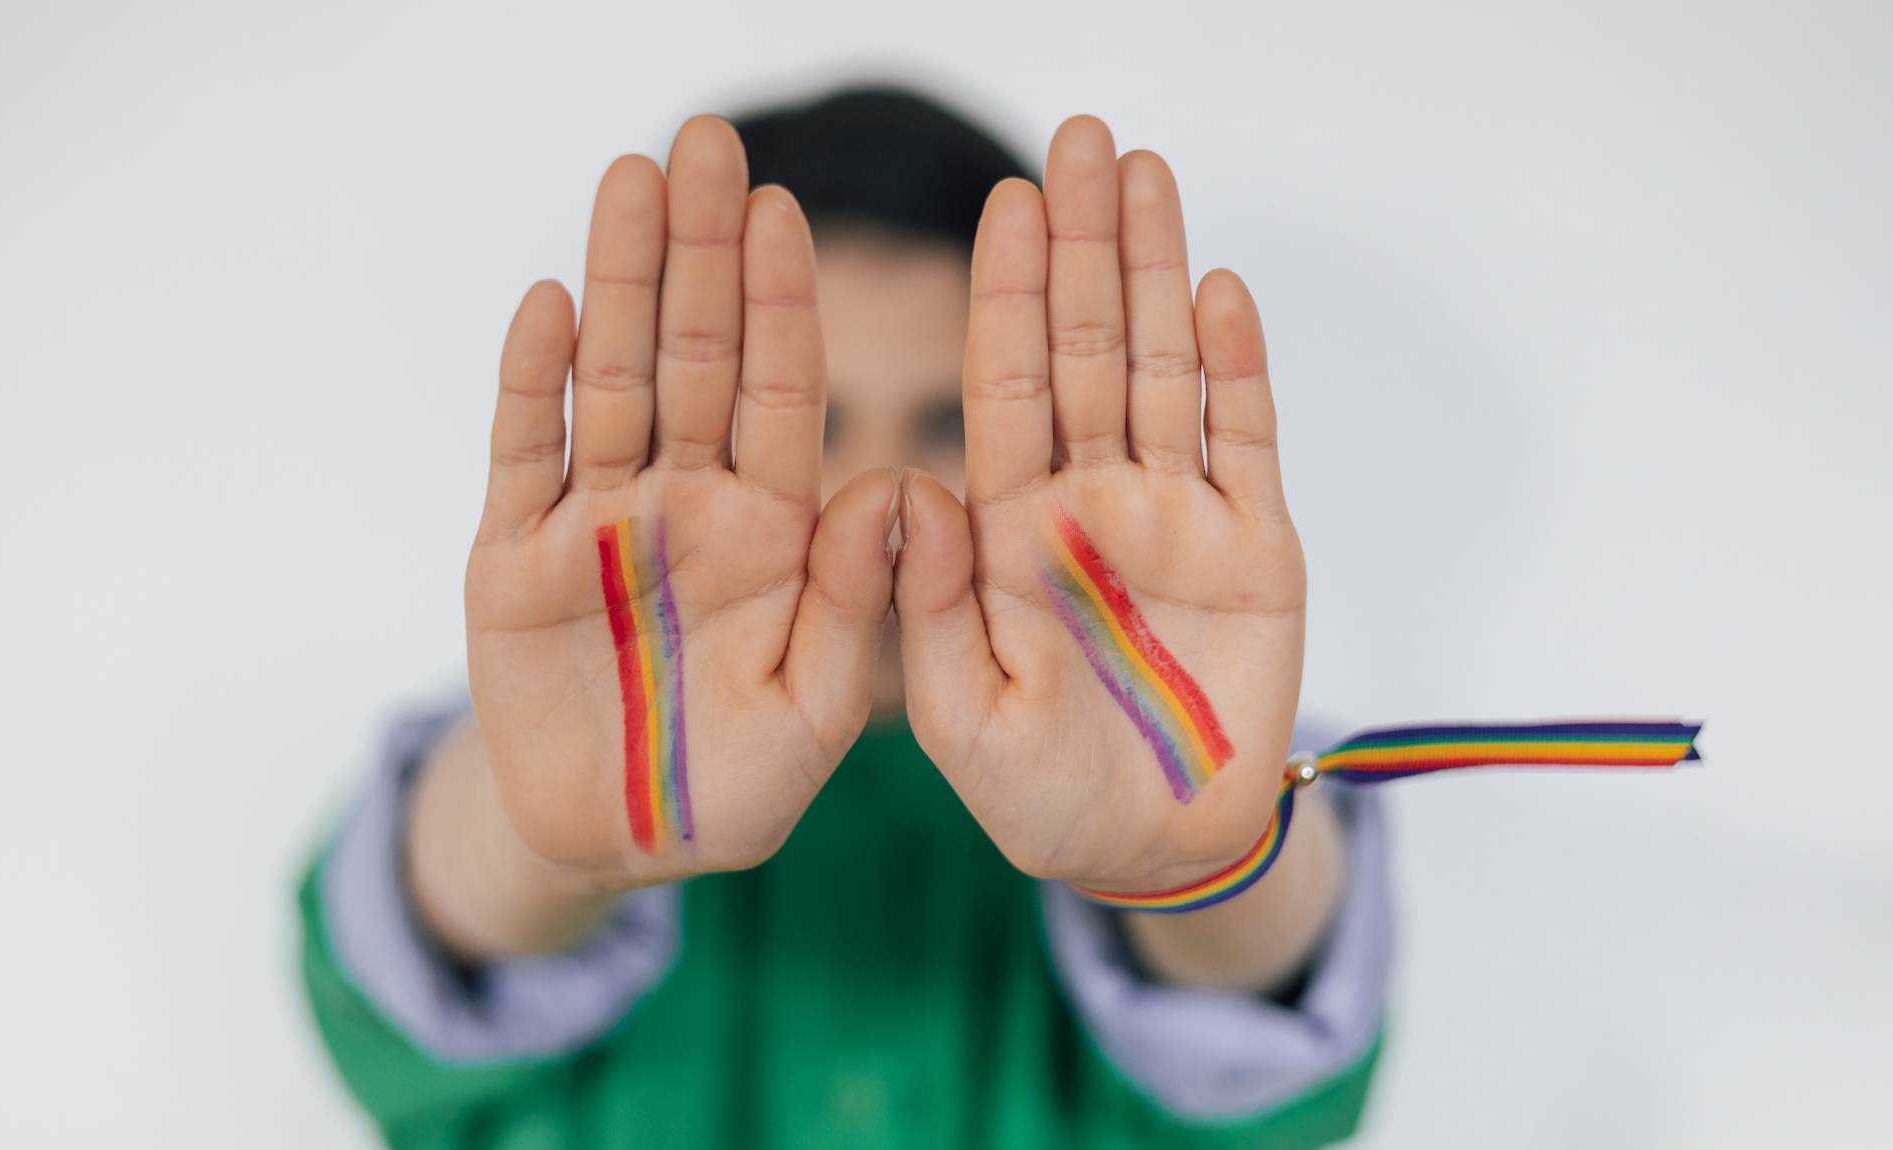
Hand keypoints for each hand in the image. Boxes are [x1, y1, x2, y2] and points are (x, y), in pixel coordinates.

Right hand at [461, 118, 895, 896]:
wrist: (613, 843)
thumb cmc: (733, 786)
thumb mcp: (811, 710)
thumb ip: (855, 602)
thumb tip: (904, 487)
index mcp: (772, 531)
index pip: (781, 394)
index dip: (781, 306)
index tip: (786, 213)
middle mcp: (688, 503)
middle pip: (694, 356)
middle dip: (699, 254)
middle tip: (705, 144)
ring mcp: (597, 522)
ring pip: (608, 380)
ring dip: (616, 282)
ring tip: (628, 180)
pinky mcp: (513, 558)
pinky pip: (522, 455)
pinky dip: (529, 384)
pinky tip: (547, 304)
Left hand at [894, 116, 1305, 893]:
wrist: (1154, 851)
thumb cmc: (1042, 796)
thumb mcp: (962, 715)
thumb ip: (924, 604)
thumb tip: (898, 487)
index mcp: (1009, 529)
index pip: (1006, 386)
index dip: (1010, 295)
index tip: (1007, 205)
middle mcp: (1089, 501)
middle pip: (1088, 349)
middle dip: (1086, 248)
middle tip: (1084, 140)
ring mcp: (1175, 517)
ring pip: (1167, 371)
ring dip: (1158, 274)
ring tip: (1148, 176)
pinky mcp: (1256, 549)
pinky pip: (1246, 441)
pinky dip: (1238, 368)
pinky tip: (1220, 290)